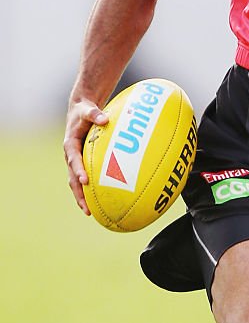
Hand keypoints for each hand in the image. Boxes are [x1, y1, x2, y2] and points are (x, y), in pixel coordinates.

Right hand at [63, 99, 108, 213]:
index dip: (79, 170)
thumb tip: (105, 119)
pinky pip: (85, 179)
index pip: (73, 159)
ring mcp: (76, 162)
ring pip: (76, 183)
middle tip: (86, 208)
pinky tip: (101, 201)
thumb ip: (95, 114)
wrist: (79, 111)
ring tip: (90, 213)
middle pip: (73, 179)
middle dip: (79, 194)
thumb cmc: (85, 111)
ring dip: (82, 197)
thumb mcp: (88, 110)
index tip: (85, 180)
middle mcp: (71, 156)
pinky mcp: (82, 164)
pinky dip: (90, 190)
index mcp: (70, 145)